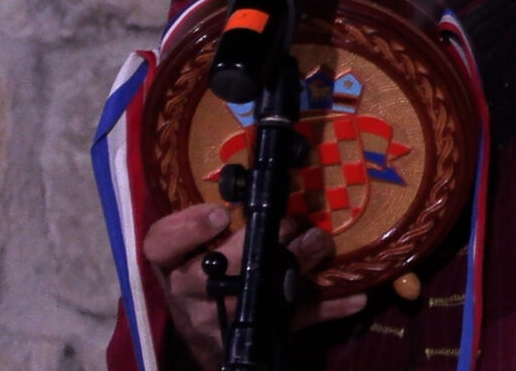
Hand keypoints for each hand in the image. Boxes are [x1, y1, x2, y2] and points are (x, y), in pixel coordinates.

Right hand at [139, 202, 367, 363]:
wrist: (204, 330)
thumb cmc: (201, 273)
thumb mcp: (193, 246)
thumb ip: (215, 219)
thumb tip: (265, 181)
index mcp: (173, 262)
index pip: (161, 244)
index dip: (187, 228)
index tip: (220, 212)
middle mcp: (190, 292)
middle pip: (216, 270)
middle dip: (257, 246)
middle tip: (292, 225)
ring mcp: (220, 318)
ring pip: (256, 295)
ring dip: (295, 266)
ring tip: (320, 246)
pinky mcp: (255, 335)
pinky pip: (293, 320)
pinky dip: (326, 308)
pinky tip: (354, 299)